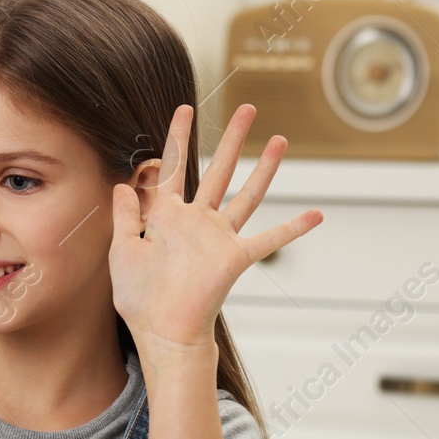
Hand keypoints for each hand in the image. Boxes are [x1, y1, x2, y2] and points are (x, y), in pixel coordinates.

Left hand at [109, 103, 321, 354]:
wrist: (161, 331)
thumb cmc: (139, 298)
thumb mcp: (122, 250)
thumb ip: (124, 216)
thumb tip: (121, 184)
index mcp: (166, 216)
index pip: (174, 166)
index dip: (178, 137)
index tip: (185, 109)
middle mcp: (197, 221)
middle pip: (219, 169)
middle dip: (233, 139)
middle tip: (247, 108)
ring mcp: (218, 237)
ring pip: (247, 194)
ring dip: (265, 168)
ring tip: (281, 139)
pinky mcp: (235, 257)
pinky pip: (270, 240)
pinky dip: (294, 228)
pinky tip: (317, 215)